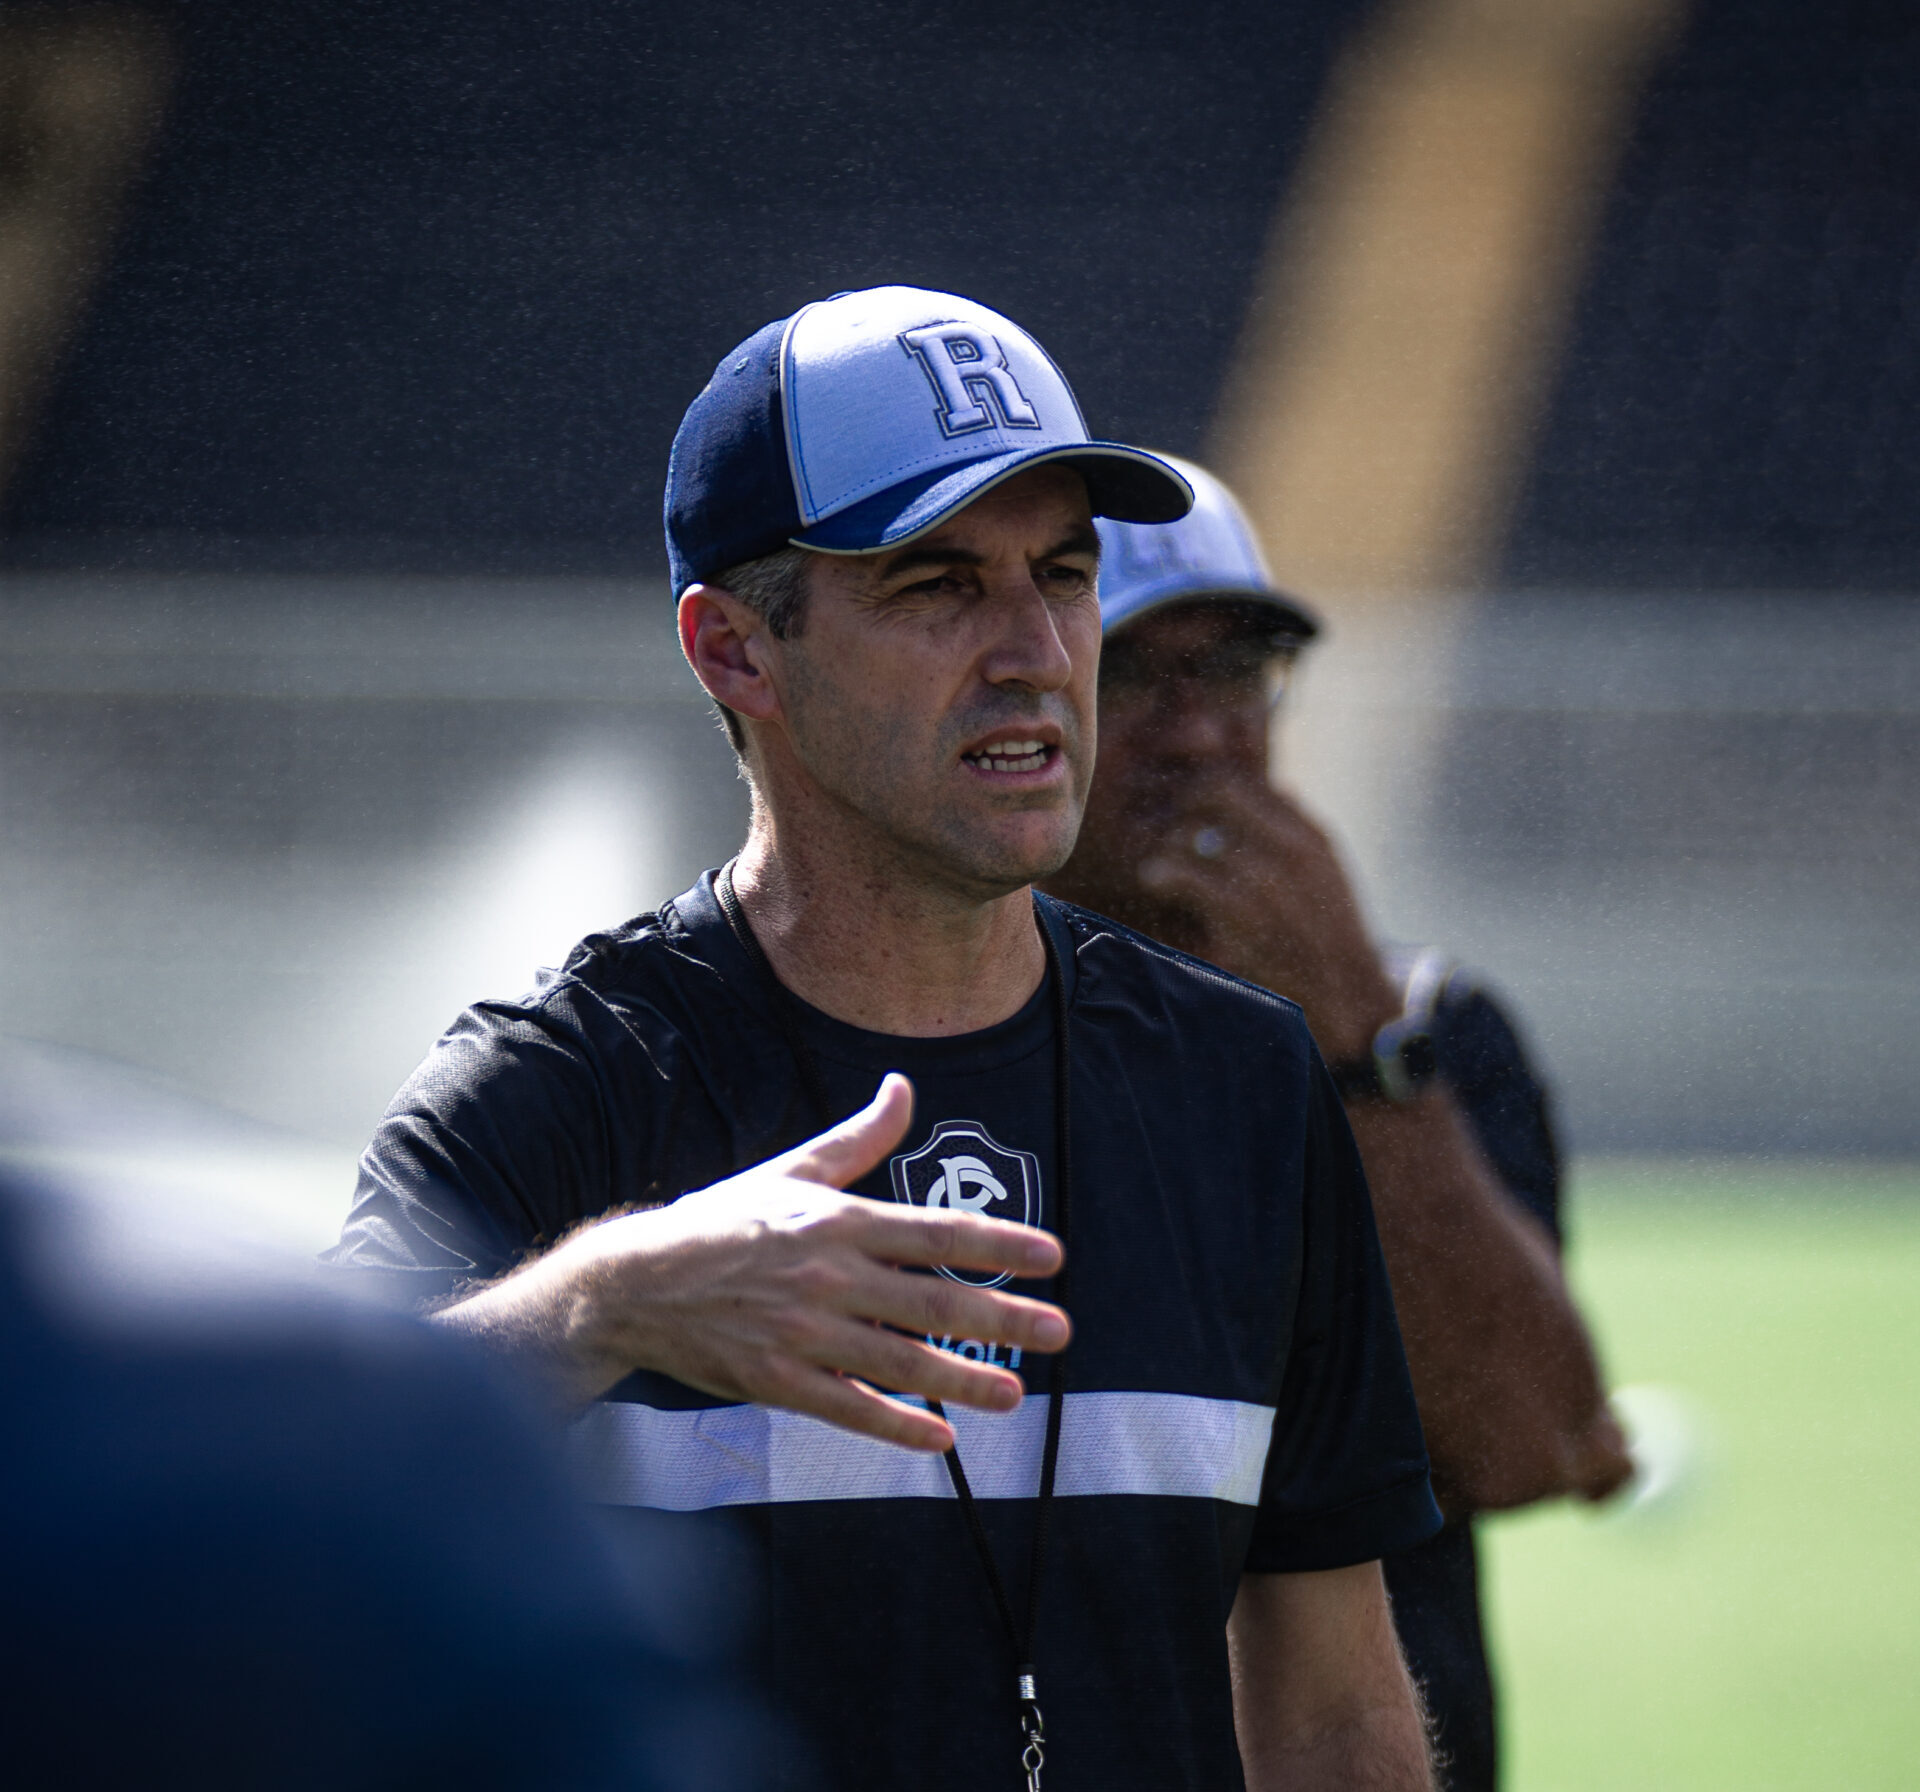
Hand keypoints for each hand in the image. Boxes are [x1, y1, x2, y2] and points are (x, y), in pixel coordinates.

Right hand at [443, 1075, 1068, 1451]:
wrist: (634, 1283)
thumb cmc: (720, 1222)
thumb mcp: (791, 1171)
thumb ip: (858, 1138)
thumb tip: (903, 1087)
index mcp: (837, 1221)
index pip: (935, 1233)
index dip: (999, 1244)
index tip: (1053, 1257)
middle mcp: (829, 1275)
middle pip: (933, 1302)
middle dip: (1004, 1319)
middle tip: (1061, 1331)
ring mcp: (804, 1331)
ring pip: (901, 1361)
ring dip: (965, 1381)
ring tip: (1018, 1395)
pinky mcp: (778, 1379)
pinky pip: (849, 1407)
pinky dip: (896, 1427)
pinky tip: (940, 1439)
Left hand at [1129, 776, 1399, 1059]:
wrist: (1348, 1001)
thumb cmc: (1327, 939)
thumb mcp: (1325, 874)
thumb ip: (1295, 831)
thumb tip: (1269, 789)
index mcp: (1309, 835)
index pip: (1242, 779)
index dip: (1204, 788)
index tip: (1187, 811)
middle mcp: (1290, 848)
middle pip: (1214, 791)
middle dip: (1181, 805)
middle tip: (1167, 830)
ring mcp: (1266, 880)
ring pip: (1192, 831)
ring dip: (1165, 843)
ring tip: (1159, 863)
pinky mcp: (1240, 916)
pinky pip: (1182, 873)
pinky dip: (1160, 873)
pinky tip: (1155, 882)